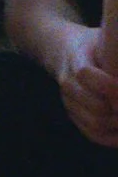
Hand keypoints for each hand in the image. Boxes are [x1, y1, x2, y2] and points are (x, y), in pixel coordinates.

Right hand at [59, 22, 117, 146]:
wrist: (63, 50)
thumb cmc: (91, 43)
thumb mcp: (102, 37)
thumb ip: (115, 53)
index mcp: (75, 58)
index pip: (85, 75)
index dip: (110, 86)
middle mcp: (68, 83)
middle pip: (95, 106)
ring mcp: (69, 101)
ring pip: (95, 123)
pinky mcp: (73, 114)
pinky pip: (92, 133)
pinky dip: (111, 138)